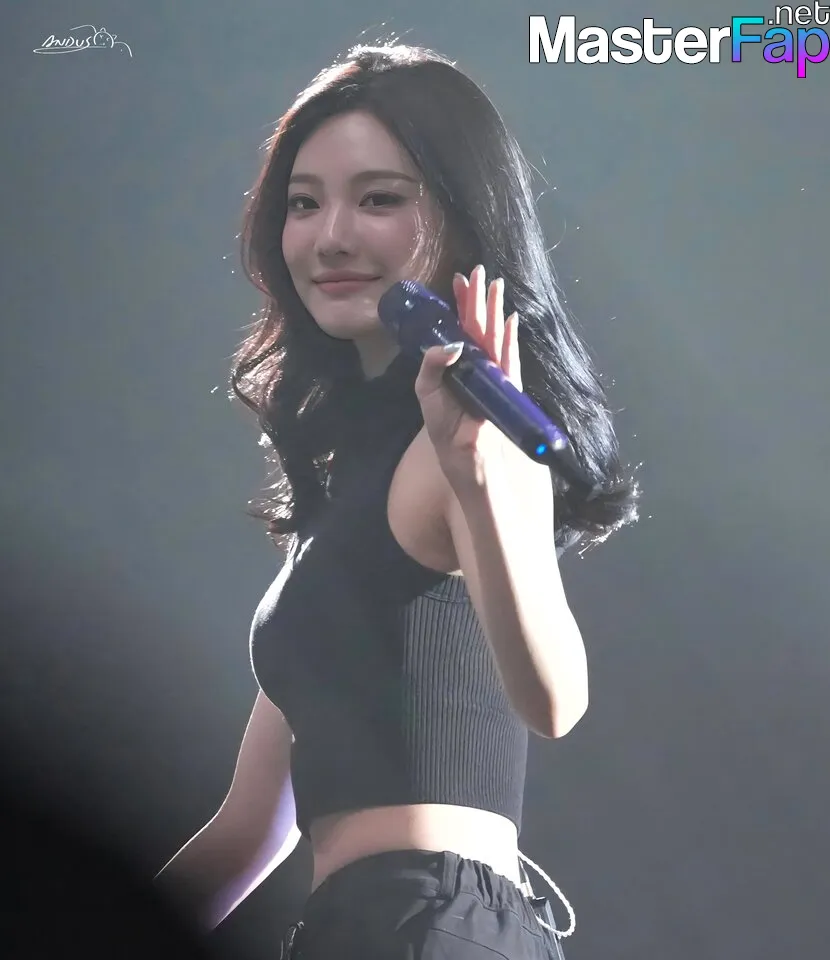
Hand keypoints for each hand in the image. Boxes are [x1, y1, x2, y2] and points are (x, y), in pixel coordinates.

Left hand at [414, 264, 523, 492]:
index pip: (458, 327)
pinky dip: (510, 337)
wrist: (462, 453)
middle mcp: (475, 363)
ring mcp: (492, 371)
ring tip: (495, 285)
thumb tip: (452, 342)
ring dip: (495, 309)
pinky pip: (509, 356)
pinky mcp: (506, 384)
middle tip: (478, 271)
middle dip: (477, 298)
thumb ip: (431, 364)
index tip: (458, 280)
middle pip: (477, 325)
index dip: (459, 304)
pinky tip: (510, 318)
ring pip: (494, 334)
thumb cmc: (444, 426)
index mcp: (455, 363)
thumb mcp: (426, 390)